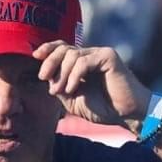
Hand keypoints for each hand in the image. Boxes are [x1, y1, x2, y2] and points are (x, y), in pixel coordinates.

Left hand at [33, 41, 152, 134]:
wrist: (126, 114)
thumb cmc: (102, 108)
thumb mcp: (72, 100)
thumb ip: (59, 86)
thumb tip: (45, 77)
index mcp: (80, 63)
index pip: (61, 48)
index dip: (47, 49)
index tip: (35, 56)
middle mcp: (90, 55)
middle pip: (63, 48)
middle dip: (49, 61)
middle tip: (44, 77)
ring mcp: (99, 54)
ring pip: (71, 55)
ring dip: (62, 74)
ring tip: (62, 90)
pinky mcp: (108, 57)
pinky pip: (83, 62)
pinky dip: (74, 76)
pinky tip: (72, 89)